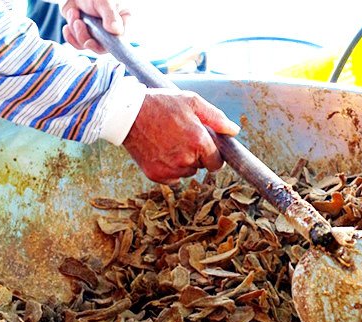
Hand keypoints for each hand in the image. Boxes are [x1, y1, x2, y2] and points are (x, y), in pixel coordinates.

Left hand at [61, 0, 130, 52]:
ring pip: (86, 45)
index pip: (120, 41)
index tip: (96, 43)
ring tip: (73, 13)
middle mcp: (109, 33)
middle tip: (79, 24)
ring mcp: (96, 35)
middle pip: (101, 48)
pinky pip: (77, 44)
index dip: (110, 45)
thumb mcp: (105, 1)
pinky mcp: (83, 35)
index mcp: (121, 24)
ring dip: (76, 31)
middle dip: (87, 39)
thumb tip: (116, 30)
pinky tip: (68, 25)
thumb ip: (111, 15)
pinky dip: (70, 36)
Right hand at [123, 89, 240, 183]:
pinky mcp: (156, 175)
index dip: (213, 156)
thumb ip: (216, 118)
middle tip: (182, 138)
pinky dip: (169, 169)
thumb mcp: (191, 102)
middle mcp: (186, 158)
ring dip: (183, 162)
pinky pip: (172, 179)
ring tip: (169, 142)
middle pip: (201, 167)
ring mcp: (170, 169)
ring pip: (187, 173)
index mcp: (198, 141)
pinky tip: (160, 151)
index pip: (217, 163)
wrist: (127, 114)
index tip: (206, 149)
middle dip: (197, 156)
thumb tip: (234, 131)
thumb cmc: (161, 104)